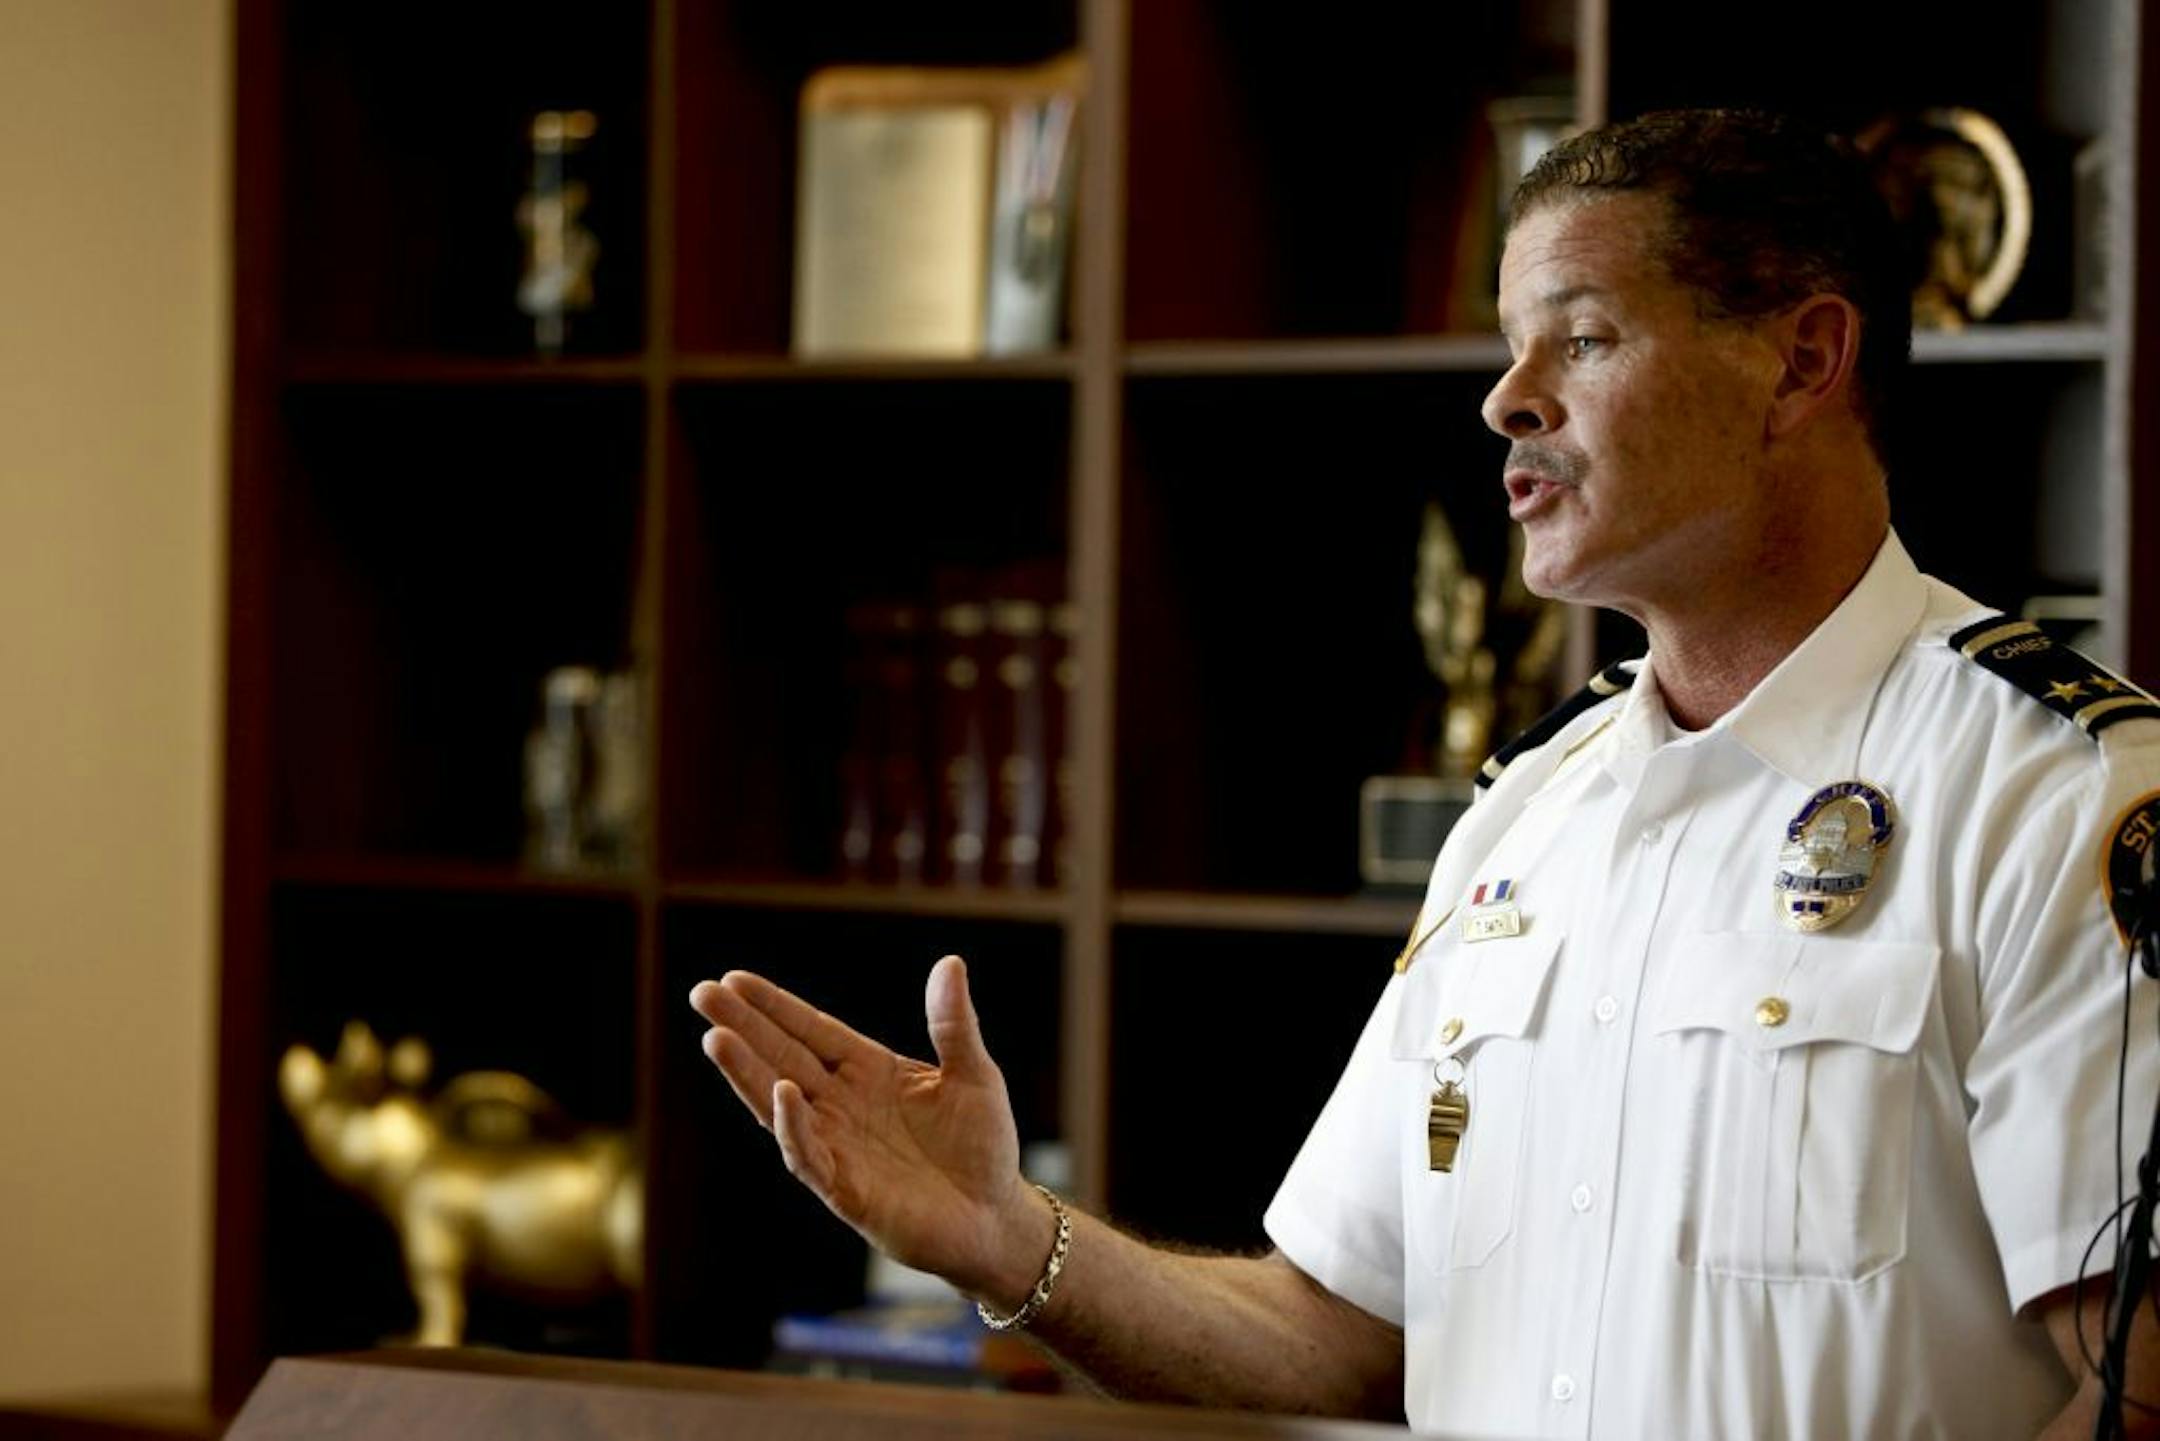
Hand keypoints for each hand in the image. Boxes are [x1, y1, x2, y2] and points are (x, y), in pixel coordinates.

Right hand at [688, 955, 1043, 1302]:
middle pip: (782, 1058)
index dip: (774, 1007)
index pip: (812, 1031)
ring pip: (780, 1105)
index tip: (735, 978)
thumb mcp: (974, 1075)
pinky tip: (782, 1094)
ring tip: (717, 1037)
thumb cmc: (982, 1146)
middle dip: (743, 1027)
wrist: (996, 1217)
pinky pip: (810, 1156)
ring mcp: (838, 1147)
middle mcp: (842, 1106)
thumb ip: (954, 1023)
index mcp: (867, 1071)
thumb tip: (950, 962)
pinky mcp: (846, 1190)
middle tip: (701, 993)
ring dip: (748, 1073)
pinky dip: (794, 1127)